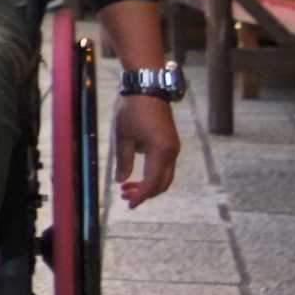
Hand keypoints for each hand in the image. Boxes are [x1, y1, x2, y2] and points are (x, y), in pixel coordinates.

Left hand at [113, 93, 180, 208]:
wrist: (148, 89)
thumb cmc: (133, 111)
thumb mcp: (123, 137)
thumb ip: (123, 161)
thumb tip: (121, 181)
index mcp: (160, 151)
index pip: (153, 182)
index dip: (141, 196)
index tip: (129, 205)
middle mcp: (172, 152)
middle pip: (162, 183)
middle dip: (145, 193)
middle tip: (124, 196)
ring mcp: (173, 148)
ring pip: (165, 176)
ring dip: (149, 185)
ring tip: (126, 187)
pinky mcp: (171, 144)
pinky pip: (165, 167)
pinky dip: (153, 175)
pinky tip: (137, 175)